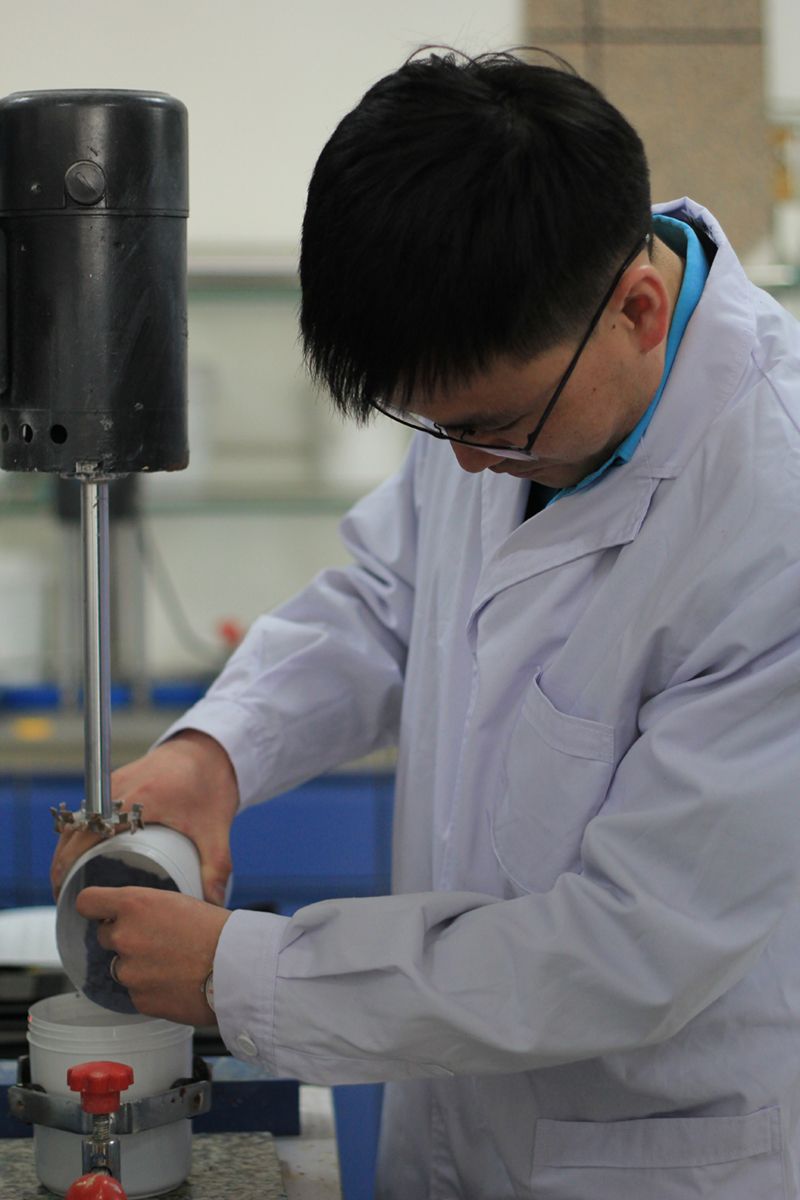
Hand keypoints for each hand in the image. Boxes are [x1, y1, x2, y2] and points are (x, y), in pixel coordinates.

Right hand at [51, 731, 239, 905]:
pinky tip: (79, 856)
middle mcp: (120, 788)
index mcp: (141, 799)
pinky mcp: (114, 783)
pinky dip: (77, 833)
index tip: (66, 888)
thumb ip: (216, 867)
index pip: (91, 832)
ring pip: (76, 818)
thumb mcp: (216, 828)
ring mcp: (114, 783)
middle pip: (75, 827)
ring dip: (66, 847)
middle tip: (64, 894)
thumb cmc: (210, 786)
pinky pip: (86, 810)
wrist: (208, 752)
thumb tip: (213, 903)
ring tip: (66, 881)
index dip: (71, 861)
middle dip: (62, 862)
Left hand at [76, 886, 231, 1025]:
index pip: (87, 902)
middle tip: (158, 940)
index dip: (95, 907)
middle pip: (106, 936)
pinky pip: (137, 992)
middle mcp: (124, 936)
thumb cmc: (217, 931)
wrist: (238, 969)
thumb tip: (132, 918)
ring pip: (122, 966)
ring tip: (174, 963)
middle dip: (125, 938)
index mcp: (134, 904)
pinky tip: (177, 982)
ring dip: (139, 966)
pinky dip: (152, 988)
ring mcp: (129, 971)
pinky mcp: (139, 999)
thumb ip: (146, 909)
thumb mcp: (178, 902)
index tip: (101, 912)